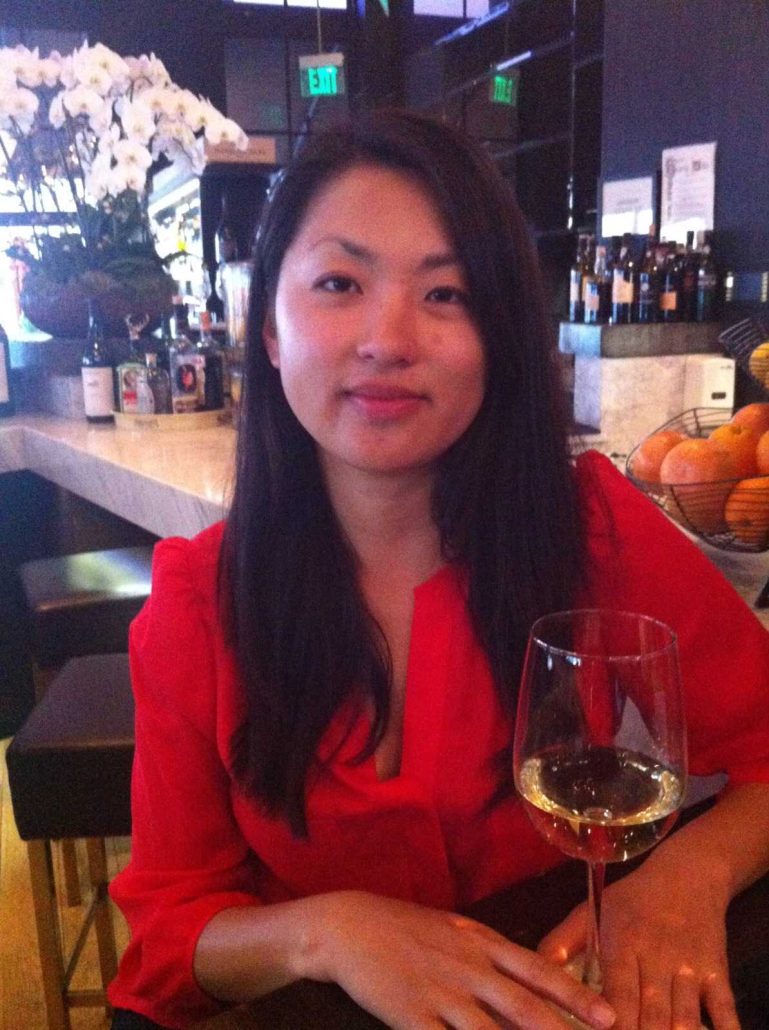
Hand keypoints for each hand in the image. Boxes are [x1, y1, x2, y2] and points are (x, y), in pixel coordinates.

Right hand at [299, 890, 615, 1029]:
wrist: (350, 926)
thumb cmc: (408, 929)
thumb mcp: (456, 932)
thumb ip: (492, 957)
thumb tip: (531, 982)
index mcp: (483, 944)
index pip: (539, 972)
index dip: (577, 997)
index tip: (611, 1018)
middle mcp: (469, 969)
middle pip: (526, 1010)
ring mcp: (441, 994)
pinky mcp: (411, 1017)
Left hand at [538, 860, 739, 1029]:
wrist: (687, 875)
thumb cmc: (631, 900)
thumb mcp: (591, 911)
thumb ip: (561, 943)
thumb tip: (533, 974)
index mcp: (622, 943)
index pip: (617, 993)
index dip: (611, 1024)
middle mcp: (657, 958)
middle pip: (651, 1013)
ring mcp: (690, 968)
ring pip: (685, 1017)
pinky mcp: (718, 973)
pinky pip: (725, 1009)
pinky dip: (725, 1029)